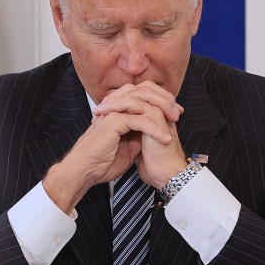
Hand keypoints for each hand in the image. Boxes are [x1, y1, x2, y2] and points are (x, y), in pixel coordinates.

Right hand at [42, 82, 181, 212]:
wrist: (86, 171)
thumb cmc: (101, 162)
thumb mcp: (128, 147)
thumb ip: (139, 135)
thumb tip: (155, 131)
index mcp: (117, 111)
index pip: (142, 95)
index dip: (160, 101)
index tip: (175, 112)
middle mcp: (114, 108)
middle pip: (143, 92)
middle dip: (164, 100)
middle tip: (177, 112)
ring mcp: (112, 113)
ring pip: (142, 102)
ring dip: (162, 110)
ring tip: (174, 121)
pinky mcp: (112, 121)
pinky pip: (139, 120)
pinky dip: (154, 129)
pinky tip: (165, 138)